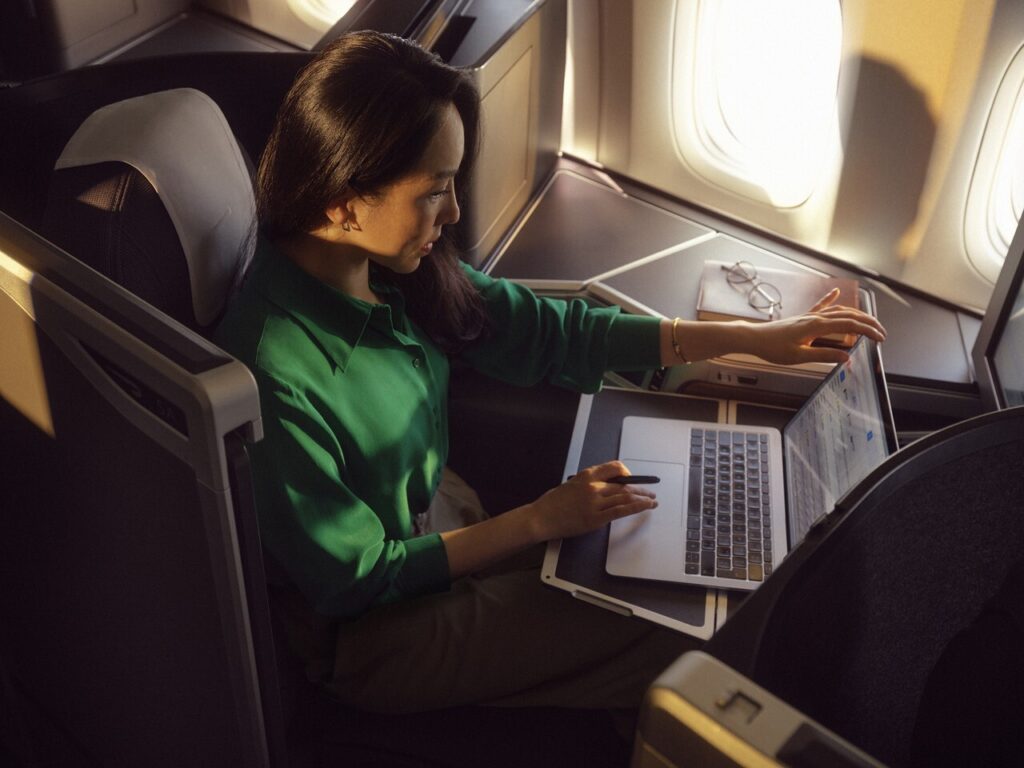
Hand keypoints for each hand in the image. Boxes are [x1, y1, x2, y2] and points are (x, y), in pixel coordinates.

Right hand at [522, 460, 657, 541]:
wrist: (541, 518)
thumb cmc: (553, 502)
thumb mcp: (571, 485)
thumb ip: (590, 484)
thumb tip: (608, 487)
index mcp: (587, 475)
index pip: (615, 467)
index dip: (628, 473)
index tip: (633, 479)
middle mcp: (593, 486)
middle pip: (624, 485)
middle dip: (640, 489)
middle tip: (650, 493)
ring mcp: (595, 503)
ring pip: (626, 497)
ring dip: (643, 498)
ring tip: (652, 501)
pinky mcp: (596, 518)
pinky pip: (621, 511)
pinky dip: (637, 507)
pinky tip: (646, 507)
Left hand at [748, 288, 886, 364]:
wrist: (754, 338)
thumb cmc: (772, 348)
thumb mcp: (799, 357)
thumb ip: (823, 356)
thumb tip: (846, 357)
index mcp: (816, 326)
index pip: (849, 326)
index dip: (867, 331)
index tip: (880, 338)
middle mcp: (815, 318)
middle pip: (848, 316)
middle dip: (868, 323)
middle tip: (882, 332)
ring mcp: (809, 316)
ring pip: (838, 311)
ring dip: (856, 314)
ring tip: (869, 321)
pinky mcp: (803, 318)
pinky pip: (820, 306)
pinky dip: (830, 298)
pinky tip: (836, 291)